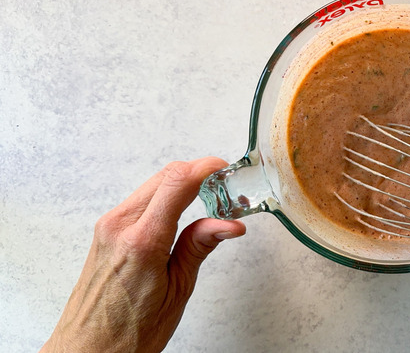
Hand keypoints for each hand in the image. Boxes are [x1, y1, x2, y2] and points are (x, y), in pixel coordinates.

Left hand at [41, 157, 246, 352]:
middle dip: (198, 174)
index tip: (226, 168)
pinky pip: (141, 199)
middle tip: (225, 187)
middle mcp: (120, 226)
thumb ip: (200, 247)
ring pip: (153, 185)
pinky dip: (165, 196)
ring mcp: (109, 226)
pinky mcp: (105, 231)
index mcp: (142, 241)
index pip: (176, 182)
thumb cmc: (128, 332)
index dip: (205, 168)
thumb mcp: (177, 290)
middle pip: (165, 176)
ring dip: (182, 184)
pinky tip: (181, 210)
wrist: (88, 350)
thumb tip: (228, 224)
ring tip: (208, 201)